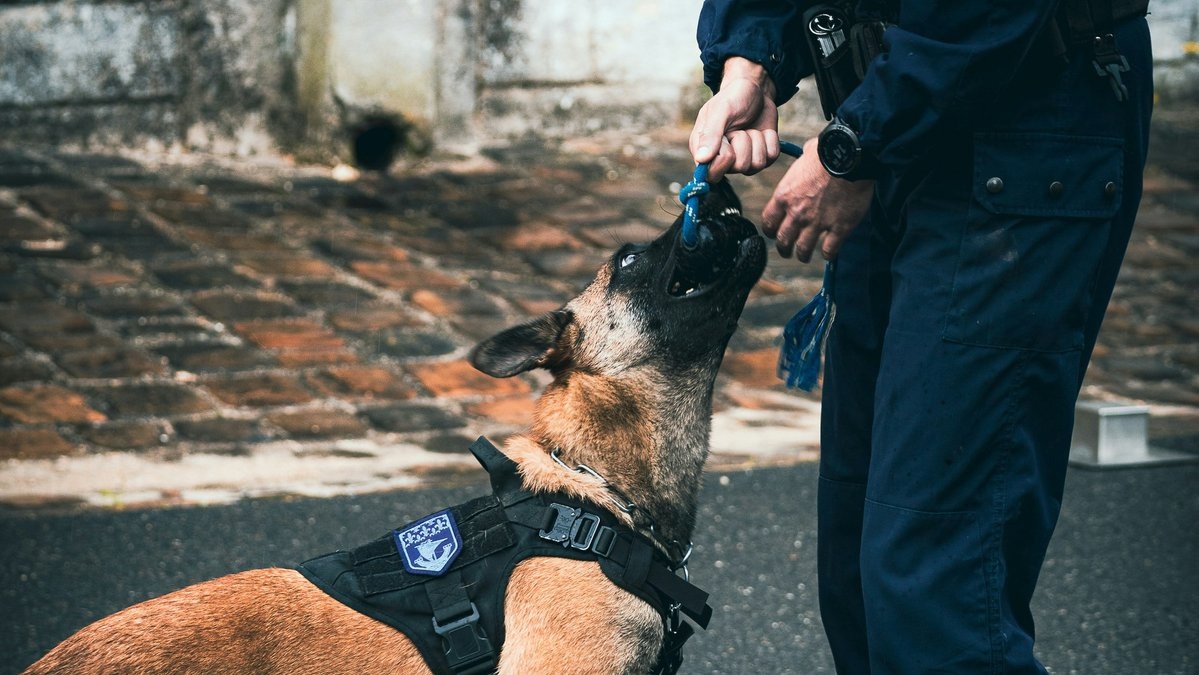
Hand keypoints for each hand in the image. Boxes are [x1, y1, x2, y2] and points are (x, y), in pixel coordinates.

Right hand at [689, 57, 780, 181]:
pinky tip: (762, 131)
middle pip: (739, 167)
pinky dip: (770, 139)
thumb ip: (711, 134)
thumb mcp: (721, 110)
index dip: (725, 156)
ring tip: (749, 128)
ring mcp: (743, 160)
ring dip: (757, 140)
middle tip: (739, 129)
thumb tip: (701, 160)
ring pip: (757, 164)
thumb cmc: (733, 97)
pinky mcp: (761, 156)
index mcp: (704, 151)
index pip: (712, 173)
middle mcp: (722, 160)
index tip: (727, 137)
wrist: (756, 89)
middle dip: (744, 144)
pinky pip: (771, 157)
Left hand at [761, 138, 874, 261]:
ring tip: (803, 256)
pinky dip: (828, 253)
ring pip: (803, 249)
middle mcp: (797, 213)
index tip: (773, 233)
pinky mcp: (839, 228)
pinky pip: (829, 249)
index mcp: (784, 196)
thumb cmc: (828, 151)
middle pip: (783, 240)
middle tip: (786, 251)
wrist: (850, 158)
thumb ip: (803, 163)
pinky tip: (828, 253)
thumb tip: (808, 152)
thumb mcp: (806, 155)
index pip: (768, 221)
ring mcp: (817, 223)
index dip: (770, 230)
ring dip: (802, 255)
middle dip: (783, 248)